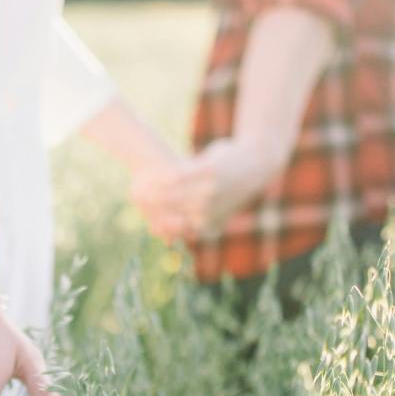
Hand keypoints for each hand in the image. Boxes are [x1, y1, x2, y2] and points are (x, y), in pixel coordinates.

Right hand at [131, 140, 280, 243]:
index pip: (178, 228)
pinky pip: (179, 176)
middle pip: (170, 212)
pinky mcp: (208, 171)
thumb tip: (195, 233)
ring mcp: (209, 190)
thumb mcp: (227, 209)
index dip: (160, 225)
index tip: (148, 223)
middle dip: (150, 208)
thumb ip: (210, 221)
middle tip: (135, 200)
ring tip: (138, 187)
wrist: (259, 162)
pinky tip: (153, 173)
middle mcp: (209, 209)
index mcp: (211, 221)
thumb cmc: (239, 186)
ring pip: (172, 194)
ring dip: (152, 192)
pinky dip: (164, 176)